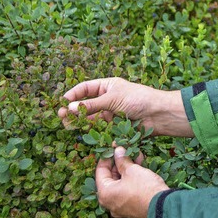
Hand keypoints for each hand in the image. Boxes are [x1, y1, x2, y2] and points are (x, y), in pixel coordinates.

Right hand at [59, 77, 192, 136]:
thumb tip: (68, 107)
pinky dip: (92, 131)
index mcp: (107, 86)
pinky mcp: (115, 127)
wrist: (158, 114)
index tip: (61, 102)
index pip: (85, 88)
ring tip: (67, 125)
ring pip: (91, 118)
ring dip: (79, 121)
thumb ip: (91, 105)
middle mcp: (107, 99)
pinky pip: (100, 130)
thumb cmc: (138, 99)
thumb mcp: (112, 98)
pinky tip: (83, 132)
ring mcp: (111, 114)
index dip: (73, 94)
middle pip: (85, 105)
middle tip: (60, 116)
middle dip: (73, 110)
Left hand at [96, 146, 168, 217]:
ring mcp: (120, 207)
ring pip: (121, 183)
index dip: (107, 156)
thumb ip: (122, 160)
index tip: (114, 147)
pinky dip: (132, 180)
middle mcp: (109, 203)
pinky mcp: (131, 208)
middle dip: (120, 162)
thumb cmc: (144, 189)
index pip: (101, 170)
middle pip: (111, 177)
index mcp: (104, 194)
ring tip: (137, 156)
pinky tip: (141, 168)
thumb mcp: (132, 170)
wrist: (163, 208)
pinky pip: (127, 191)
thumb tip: (117, 150)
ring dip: (128, 169)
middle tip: (127, 150)